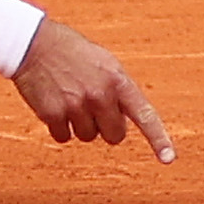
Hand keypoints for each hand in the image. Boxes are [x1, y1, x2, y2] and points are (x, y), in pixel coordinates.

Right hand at [12, 19, 175, 162]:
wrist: (34, 43)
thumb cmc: (73, 53)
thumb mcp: (104, 63)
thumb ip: (117, 90)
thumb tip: (123, 122)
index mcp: (118, 80)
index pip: (144, 114)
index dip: (158, 139)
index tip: (169, 159)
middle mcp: (100, 94)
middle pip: (114, 136)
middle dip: (106, 127)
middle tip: (94, 108)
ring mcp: (76, 105)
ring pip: (87, 137)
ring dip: (81, 124)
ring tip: (71, 97)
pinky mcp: (53, 114)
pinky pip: (63, 137)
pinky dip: (59, 127)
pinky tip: (55, 104)